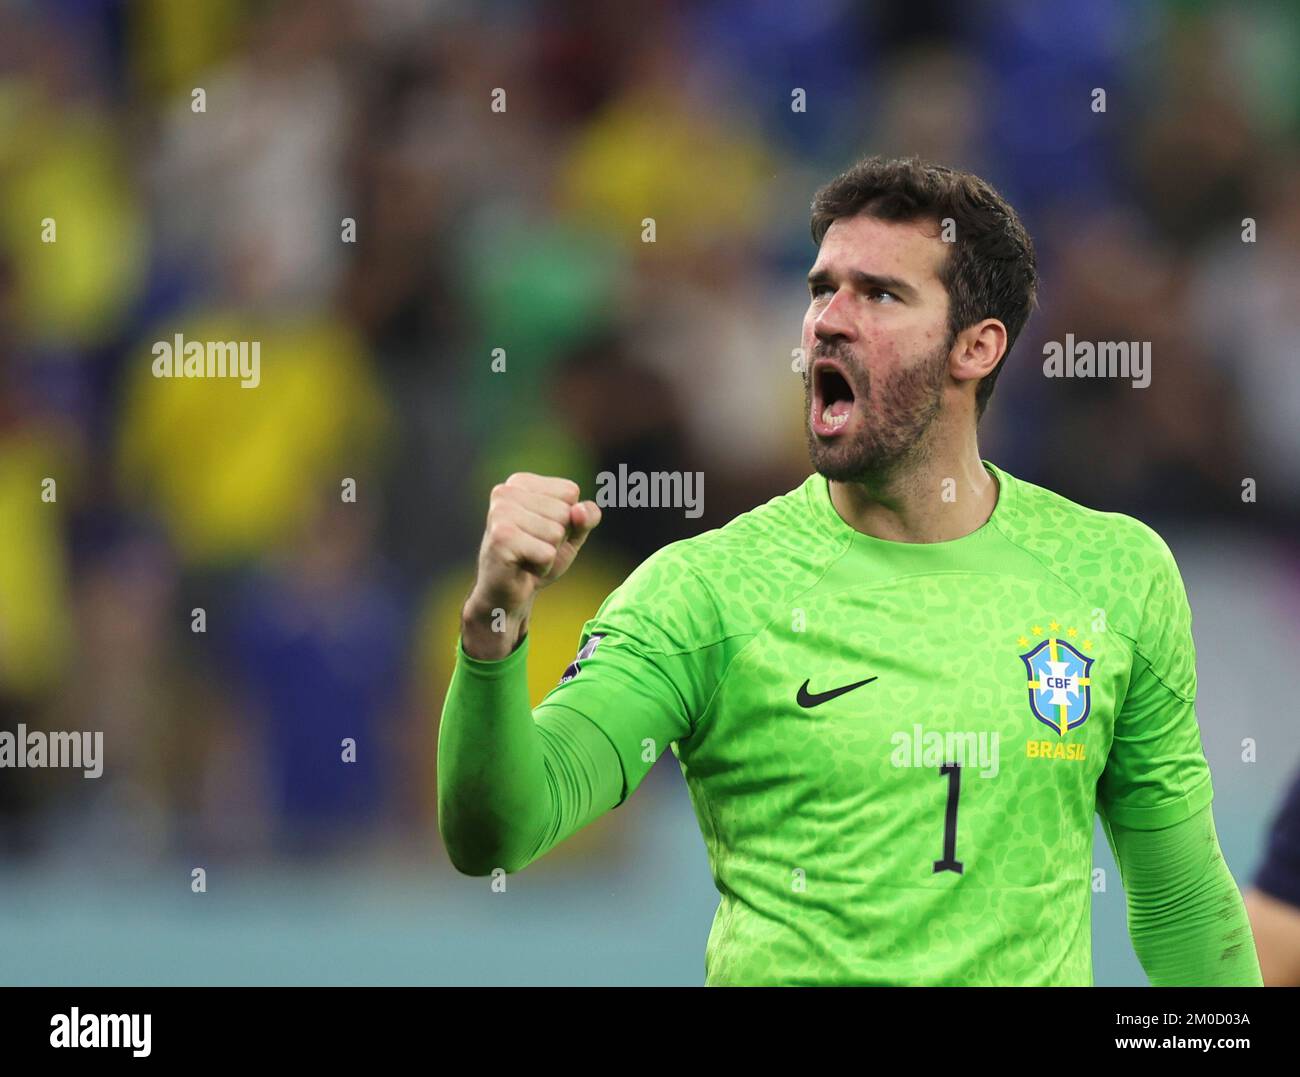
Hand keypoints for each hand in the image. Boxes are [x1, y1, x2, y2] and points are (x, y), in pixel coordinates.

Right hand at [461, 472, 601, 658]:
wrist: (507, 594)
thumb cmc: (537, 558)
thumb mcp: (571, 533)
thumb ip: (586, 517)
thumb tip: (579, 510)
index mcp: (520, 482)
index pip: (570, 492)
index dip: (567, 519)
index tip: (542, 532)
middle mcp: (505, 492)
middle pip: (564, 512)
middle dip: (558, 538)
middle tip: (533, 548)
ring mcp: (500, 514)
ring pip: (557, 532)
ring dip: (549, 553)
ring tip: (527, 556)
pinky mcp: (501, 539)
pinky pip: (547, 553)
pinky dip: (542, 566)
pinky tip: (523, 567)